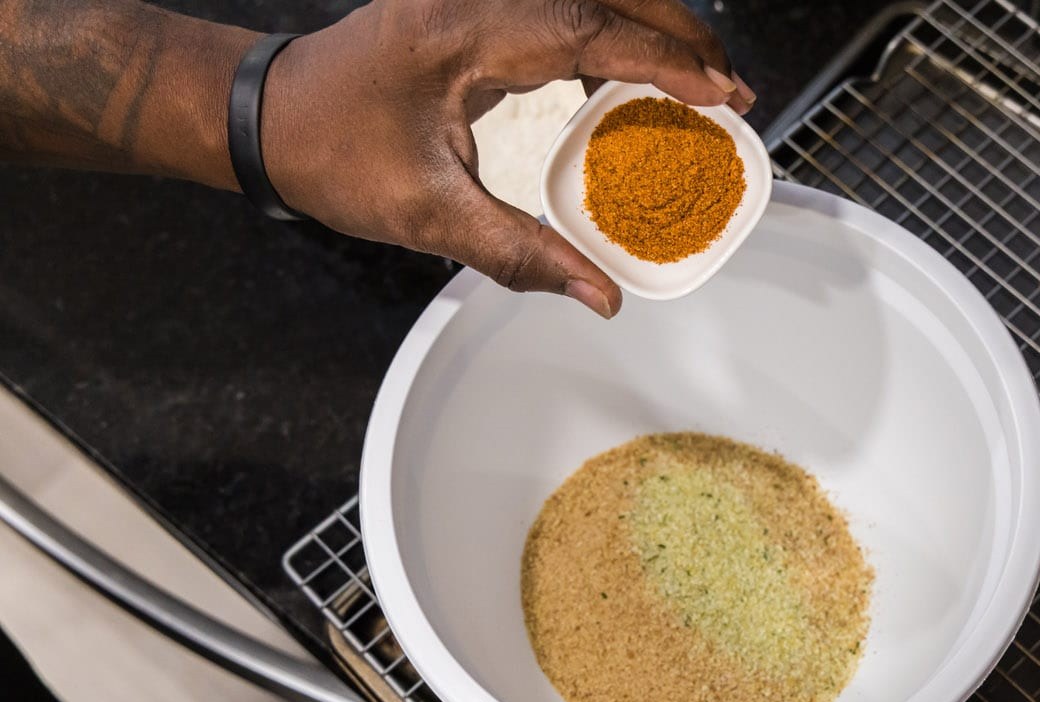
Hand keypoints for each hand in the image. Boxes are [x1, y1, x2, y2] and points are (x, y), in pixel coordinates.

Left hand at [259, 0, 754, 318]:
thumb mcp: (428, 216)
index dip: (665, 60)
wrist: (269, 117)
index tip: (721, 94)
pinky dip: (612, 32)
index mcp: (464, 30)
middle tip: (731, 89)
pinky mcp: (474, 5)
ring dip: (651, 26)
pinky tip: (633, 71)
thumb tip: (600, 296)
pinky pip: (563, 7)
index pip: (590, 25)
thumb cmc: (332, 154)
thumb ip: (521, 256)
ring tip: (700, 79)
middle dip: (679, 34)